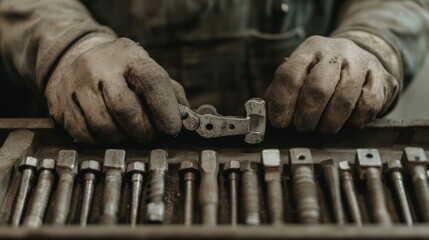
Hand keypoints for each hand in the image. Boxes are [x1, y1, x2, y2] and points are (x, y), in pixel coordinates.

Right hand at [45, 34, 188, 143]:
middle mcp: (99, 66)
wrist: (78, 56)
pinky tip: (107, 132)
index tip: (173, 129)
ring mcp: (75, 84)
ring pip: (103, 126)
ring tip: (127, 133)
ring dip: (122, 138)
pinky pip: (83, 135)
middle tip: (149, 135)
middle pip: (124, 108)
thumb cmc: (123, 72)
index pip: (151, 81)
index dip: (165, 109)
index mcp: (129, 56)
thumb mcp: (148, 71)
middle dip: (143, 130)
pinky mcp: (59, 102)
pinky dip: (100, 141)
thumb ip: (171, 94)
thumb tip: (190, 121)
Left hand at [265, 35, 398, 133]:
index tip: (280, 123)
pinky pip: (368, 106)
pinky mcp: (381, 78)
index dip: (282, 103)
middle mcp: (335, 52)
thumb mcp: (297, 75)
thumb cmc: (318, 73)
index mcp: (308, 51)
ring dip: (329, 123)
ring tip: (322, 129)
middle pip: (318, 88)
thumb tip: (263, 119)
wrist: (357, 58)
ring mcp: (361, 63)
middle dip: (307, 116)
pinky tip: (345, 124)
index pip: (290, 75)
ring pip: (344, 99)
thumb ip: (278, 94)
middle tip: (302, 129)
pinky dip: (353, 122)